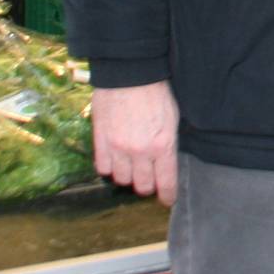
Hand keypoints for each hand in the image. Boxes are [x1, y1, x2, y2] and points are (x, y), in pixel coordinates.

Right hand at [93, 81, 179, 204]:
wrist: (129, 73)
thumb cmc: (156, 91)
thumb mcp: (173, 118)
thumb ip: (169, 143)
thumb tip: (166, 161)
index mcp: (163, 145)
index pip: (166, 182)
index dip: (168, 195)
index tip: (168, 199)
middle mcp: (140, 152)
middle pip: (142, 185)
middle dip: (148, 186)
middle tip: (150, 181)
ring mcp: (118, 148)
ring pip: (122, 179)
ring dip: (128, 176)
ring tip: (132, 168)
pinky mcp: (100, 140)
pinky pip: (103, 167)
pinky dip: (109, 167)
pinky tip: (115, 160)